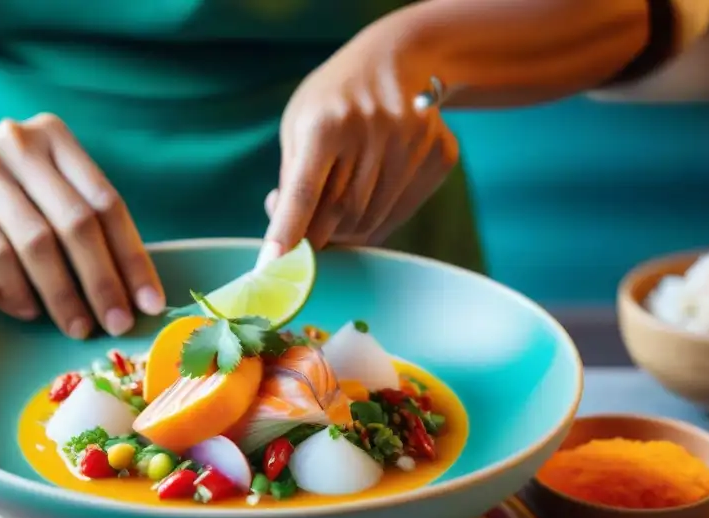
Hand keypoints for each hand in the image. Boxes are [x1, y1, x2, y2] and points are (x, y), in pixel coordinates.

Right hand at [0, 114, 163, 337]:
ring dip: (54, 296)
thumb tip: (132, 289)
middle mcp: (7, 149)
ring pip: (22, 249)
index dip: (130, 258)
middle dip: (98, 284)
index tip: (148, 304)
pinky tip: (24, 312)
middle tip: (113, 325)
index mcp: (48, 137)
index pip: (103, 202)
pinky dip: (5, 294)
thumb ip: (81, 214)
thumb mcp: (40, 179)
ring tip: (70, 324)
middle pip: (68, 226)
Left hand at [262, 18, 458, 258]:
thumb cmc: (335, 98)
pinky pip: (399, 213)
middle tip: (302, 236)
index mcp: (327, 122)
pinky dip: (376, 220)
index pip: (304, 190)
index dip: (287, 231)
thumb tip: (288, 237)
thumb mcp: (300, 123)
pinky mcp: (438, 155)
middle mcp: (373, 131)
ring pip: (370, 221)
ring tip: (334, 209)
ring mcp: (412, 143)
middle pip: (338, 214)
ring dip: (345, 231)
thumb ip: (293, 178)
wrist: (398, 59)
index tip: (270, 265)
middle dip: (316, 236)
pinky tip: (366, 196)